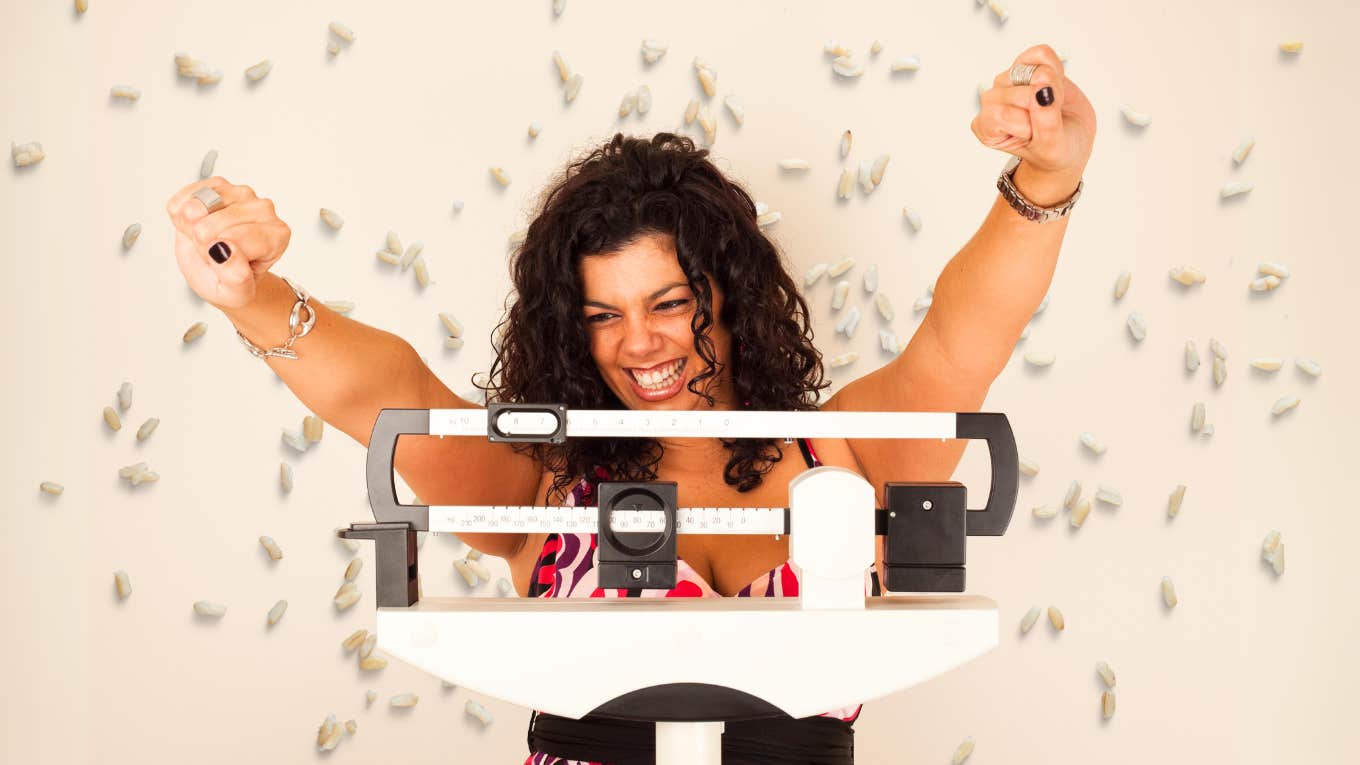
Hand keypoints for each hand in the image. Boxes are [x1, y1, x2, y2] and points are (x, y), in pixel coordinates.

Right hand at [164, 177, 291, 309]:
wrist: (218, 271)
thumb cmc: (232, 280)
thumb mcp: (236, 294)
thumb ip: (237, 278)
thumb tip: (226, 252)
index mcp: (276, 236)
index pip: (236, 241)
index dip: (220, 257)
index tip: (226, 264)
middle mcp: (264, 210)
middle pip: (214, 224)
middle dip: (204, 243)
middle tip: (214, 251)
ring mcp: (240, 193)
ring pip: (198, 206)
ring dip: (191, 227)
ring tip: (203, 238)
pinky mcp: (216, 185)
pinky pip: (185, 197)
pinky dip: (179, 214)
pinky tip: (192, 224)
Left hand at [971, 44, 1095, 189]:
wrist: (1069, 139)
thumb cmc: (1054, 149)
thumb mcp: (1051, 147)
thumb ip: (1046, 124)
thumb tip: (1042, 91)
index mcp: (986, 127)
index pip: (1001, 114)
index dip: (1027, 124)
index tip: (1037, 134)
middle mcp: (991, 101)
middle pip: (1020, 91)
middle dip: (1045, 104)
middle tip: (1051, 119)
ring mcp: (1006, 80)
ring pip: (1032, 71)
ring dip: (1053, 87)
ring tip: (1053, 104)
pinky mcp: (1026, 63)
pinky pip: (1042, 54)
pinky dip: (1057, 68)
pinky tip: (1055, 86)